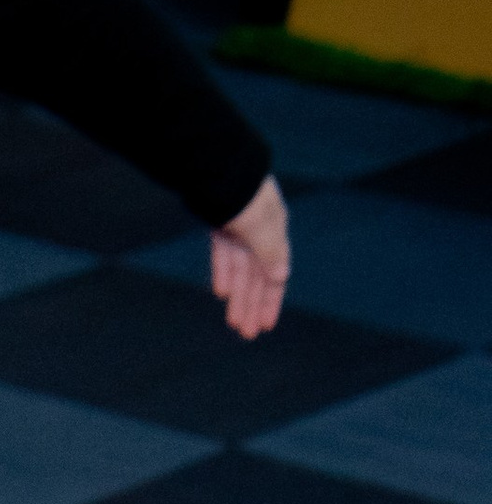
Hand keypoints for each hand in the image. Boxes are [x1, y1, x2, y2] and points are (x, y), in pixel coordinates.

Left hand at [211, 174, 289, 339]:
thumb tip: (282, 276)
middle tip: (247, 333)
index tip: (266, 325)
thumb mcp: (260, 226)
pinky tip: (221, 292)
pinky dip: (223, 273)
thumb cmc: (246, 196)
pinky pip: (224, 256)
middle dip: (252, 306)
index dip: (271, 301)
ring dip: (238, 297)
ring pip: (240, 271)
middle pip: (256, 278)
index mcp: (275, 234)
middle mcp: (260, 235)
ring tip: (233, 322)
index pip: (275, 276)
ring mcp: (240, 232)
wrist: (221, 169)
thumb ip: (270, 251)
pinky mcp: (221, 227)